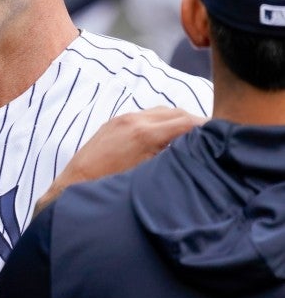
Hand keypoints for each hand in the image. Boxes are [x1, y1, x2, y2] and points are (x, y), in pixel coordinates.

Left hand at [35, 106, 205, 214]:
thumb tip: (196, 152)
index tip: (222, 136)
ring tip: (191, 138)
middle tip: (210, 137)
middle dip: (195, 122)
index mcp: (145, 133)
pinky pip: (146, 114)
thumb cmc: (112, 186)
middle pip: (177, 112)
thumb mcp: (149, 175)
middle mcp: (134, 119)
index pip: (187, 121)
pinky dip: (162, 121)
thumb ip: (173, 158)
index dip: (207, 128)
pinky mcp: (115, 121)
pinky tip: (167, 137)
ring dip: (178, 120)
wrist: (75, 183)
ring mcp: (123, 118)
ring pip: (162, 111)